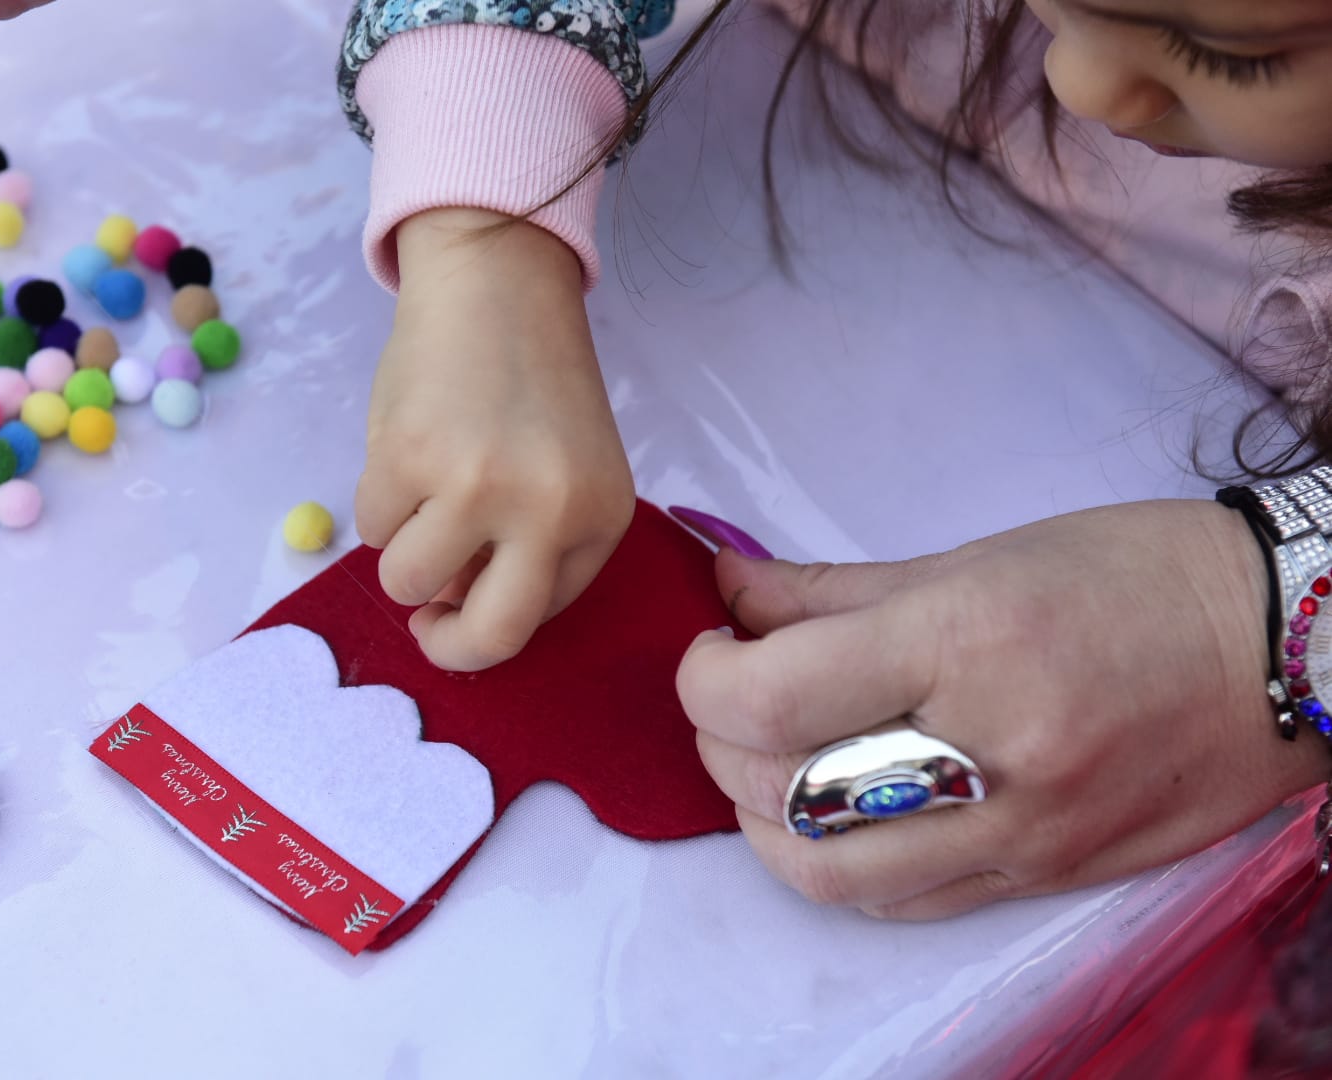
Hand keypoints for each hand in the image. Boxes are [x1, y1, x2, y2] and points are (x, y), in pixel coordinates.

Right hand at [356, 208, 634, 671]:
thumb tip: (456, 605)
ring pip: (410, 582)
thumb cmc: (528, 380)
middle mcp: (550, 510)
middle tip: (426, 626)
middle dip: (448, 646)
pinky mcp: (409, 459)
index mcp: (601, 517)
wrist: (494, 279)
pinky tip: (405, 449)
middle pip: (493, 636)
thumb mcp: (563, 469)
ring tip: (417, 497)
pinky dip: (377, 502)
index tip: (464, 606)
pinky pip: (370, 526)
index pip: (543, 615)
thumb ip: (529, 542)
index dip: (493, 616)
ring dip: (401, 554)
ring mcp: (478, 487)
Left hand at [677, 500, 1327, 918]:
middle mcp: (992, 749)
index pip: (776, 696)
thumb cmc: (1133, 576)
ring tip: (766, 761)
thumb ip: (831, 588)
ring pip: (826, 873)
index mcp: (970, 640)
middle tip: (727, 697)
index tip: (708, 652)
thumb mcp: (976, 555)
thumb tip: (727, 593)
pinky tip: (835, 814)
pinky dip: (836, 866)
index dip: (703, 680)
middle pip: (784, 791)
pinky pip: (900, 902)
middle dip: (719, 743)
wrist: (1285, 649)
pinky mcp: (1044, 879)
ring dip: (760, 819)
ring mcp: (1023, 832)